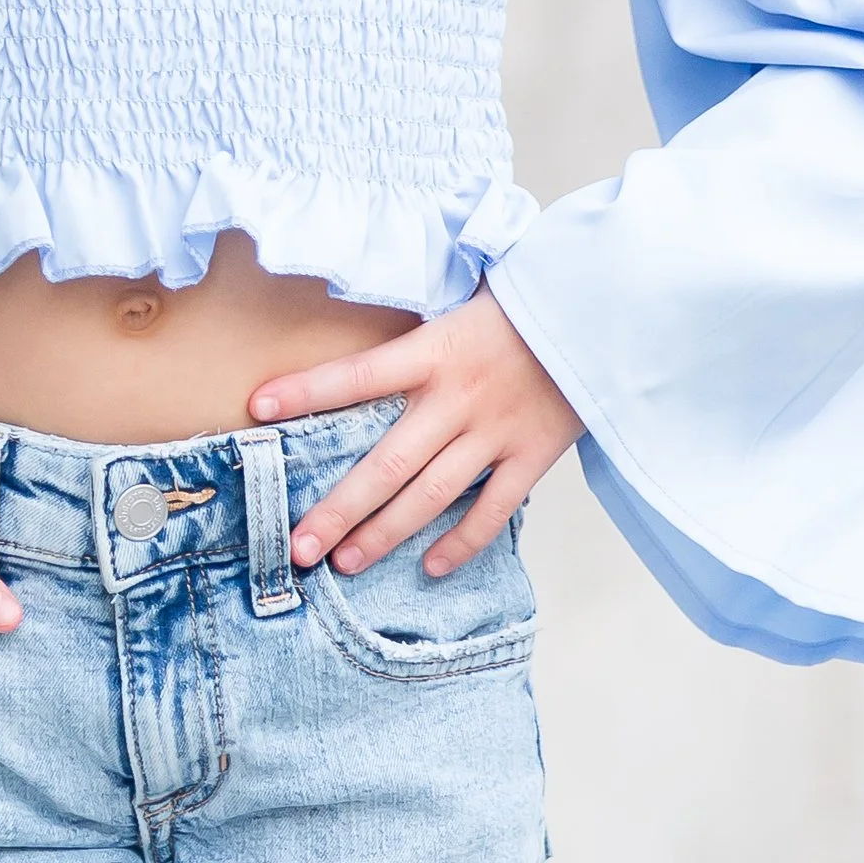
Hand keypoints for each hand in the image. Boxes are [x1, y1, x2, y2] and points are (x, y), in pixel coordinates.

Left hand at [247, 290, 582, 579]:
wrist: (605, 311)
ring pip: (430, 496)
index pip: (358, 374)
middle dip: (337, 509)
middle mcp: (459, 397)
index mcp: (436, 350)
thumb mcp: (466, 295)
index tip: (258, 409)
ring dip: (384, 534)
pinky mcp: (532, 455)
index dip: (306, 391)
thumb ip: (421, 328)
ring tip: (343, 563)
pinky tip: (431, 567)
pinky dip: (462, 542)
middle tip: (297, 546)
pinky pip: (492, 511)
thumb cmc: (527, 300)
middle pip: (386, 464)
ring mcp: (496, 432)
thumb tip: (368, 334)